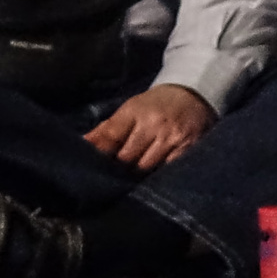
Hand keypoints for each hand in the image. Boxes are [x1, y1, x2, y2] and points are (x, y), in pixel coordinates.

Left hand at [84, 84, 216, 171]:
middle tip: (110, 180)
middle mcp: (154, 124)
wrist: (194, 94)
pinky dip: (157, 178)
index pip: (111, 137)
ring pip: (146, 168)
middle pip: (127, 158)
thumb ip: (107, 130)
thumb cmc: (155, 105)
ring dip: (136, 177)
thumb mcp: (130, 110)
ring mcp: (172, 138)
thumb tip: (82, 145)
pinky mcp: (188, 150)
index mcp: (135, 111)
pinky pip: (167, 172)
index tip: (91, 168)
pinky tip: (152, 181)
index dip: (99, 155)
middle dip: (117, 170)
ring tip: (130, 182)